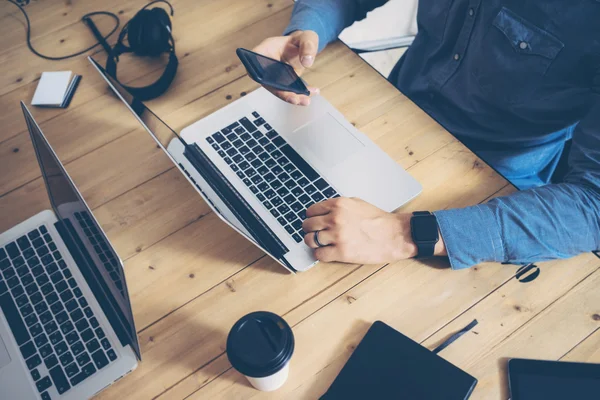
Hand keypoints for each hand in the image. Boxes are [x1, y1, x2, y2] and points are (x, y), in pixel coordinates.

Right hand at [252, 30, 319, 105]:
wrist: (302, 48)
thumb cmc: (300, 40)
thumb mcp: (306, 37)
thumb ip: (307, 45)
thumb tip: (307, 62)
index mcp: (264, 51)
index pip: (253, 62)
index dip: (256, 73)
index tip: (266, 81)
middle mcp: (265, 67)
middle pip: (268, 82)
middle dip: (282, 93)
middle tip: (294, 99)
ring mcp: (273, 78)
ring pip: (279, 91)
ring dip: (293, 97)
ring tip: (306, 100)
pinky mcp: (283, 85)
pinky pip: (290, 92)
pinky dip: (301, 94)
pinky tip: (312, 92)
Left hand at [302, 198, 445, 263]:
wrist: (394, 235)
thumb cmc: (378, 220)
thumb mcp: (357, 203)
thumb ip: (338, 206)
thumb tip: (323, 211)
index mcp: (338, 205)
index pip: (311, 211)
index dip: (311, 217)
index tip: (314, 222)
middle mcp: (335, 219)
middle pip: (307, 225)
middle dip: (309, 230)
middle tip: (315, 233)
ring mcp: (337, 236)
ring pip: (310, 240)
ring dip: (313, 243)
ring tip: (321, 244)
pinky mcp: (341, 252)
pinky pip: (319, 254)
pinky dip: (321, 254)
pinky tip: (328, 252)